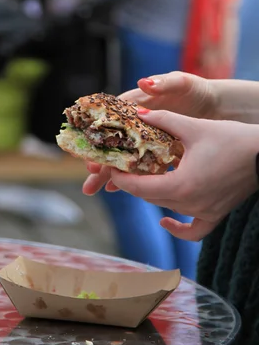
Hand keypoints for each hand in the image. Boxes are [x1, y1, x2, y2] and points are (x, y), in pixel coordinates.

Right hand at [83, 72, 217, 195]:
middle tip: (90, 180)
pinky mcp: (159, 149)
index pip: (114, 121)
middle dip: (102, 162)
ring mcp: (148, 137)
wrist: (218, 104)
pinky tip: (126, 190)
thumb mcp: (181, 84)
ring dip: (114, 173)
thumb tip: (143, 83)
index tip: (93, 152)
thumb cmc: (196, 89)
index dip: (101, 136)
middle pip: (115, 143)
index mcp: (138, 103)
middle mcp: (139, 122)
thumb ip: (164, 84)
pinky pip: (144, 166)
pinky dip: (135, 177)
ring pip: (127, 157)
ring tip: (102, 190)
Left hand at [105, 109, 258, 240]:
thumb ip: (163, 120)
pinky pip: (192, 231)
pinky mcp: (215, 215)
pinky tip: (164, 219)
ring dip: (153, 192)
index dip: (120, 178)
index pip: (138, 187)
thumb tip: (137, 112)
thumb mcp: (194, 127)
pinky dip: (177, 228)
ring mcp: (203, 213)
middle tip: (122, 166)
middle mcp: (189, 205)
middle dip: (133, 182)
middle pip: (149, 197)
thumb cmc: (232, 138)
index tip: (112, 166)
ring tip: (142, 175)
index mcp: (180, 185)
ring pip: (166, 206)